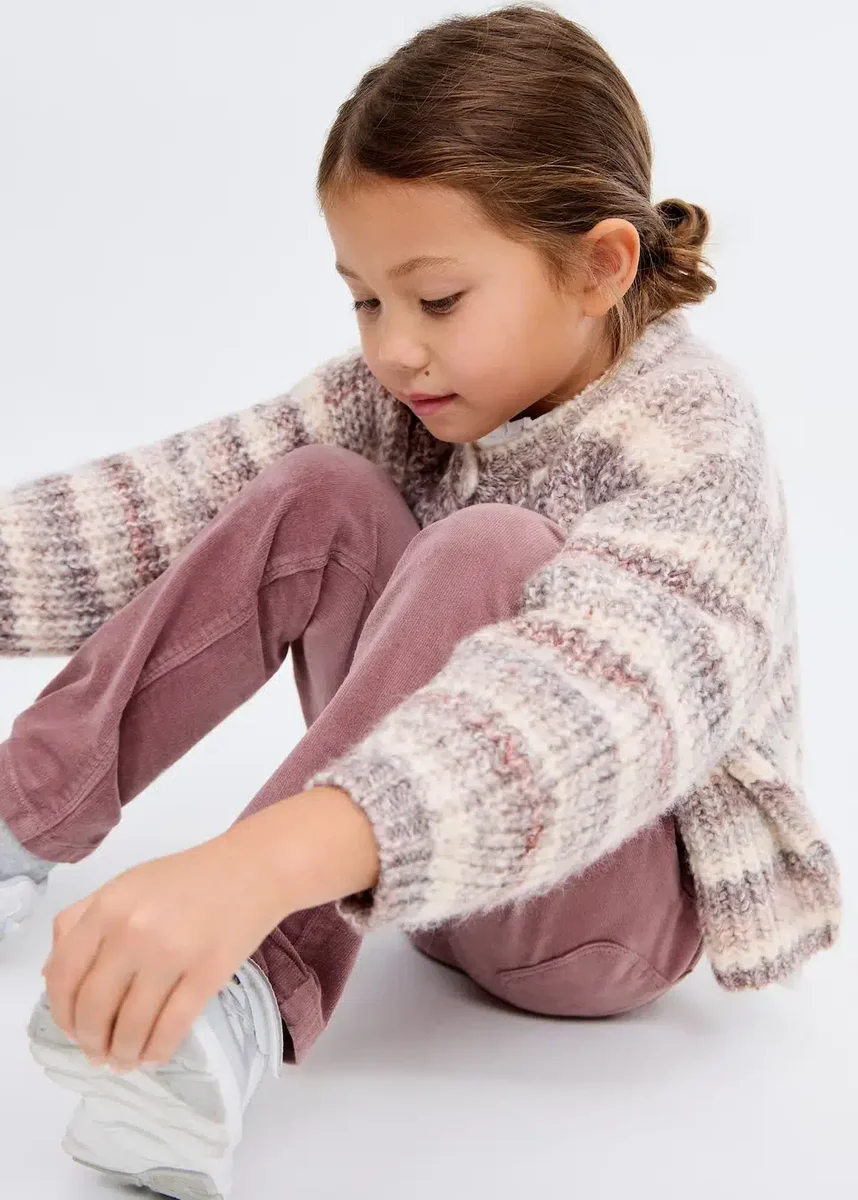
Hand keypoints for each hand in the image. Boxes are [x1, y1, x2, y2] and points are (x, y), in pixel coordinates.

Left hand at [41, 831, 289, 1073]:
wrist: (253, 868)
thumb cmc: (189, 877)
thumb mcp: (126, 885)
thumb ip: (80, 921)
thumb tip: (52, 976)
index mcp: (108, 906)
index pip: (64, 975)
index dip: (61, 1013)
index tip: (72, 1029)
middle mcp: (132, 930)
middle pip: (94, 1008)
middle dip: (91, 1041)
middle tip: (97, 1053)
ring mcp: (171, 952)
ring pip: (132, 1025)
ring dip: (123, 1053)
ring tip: (125, 1060)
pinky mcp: (207, 973)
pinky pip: (172, 1027)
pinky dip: (157, 1050)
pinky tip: (154, 1055)